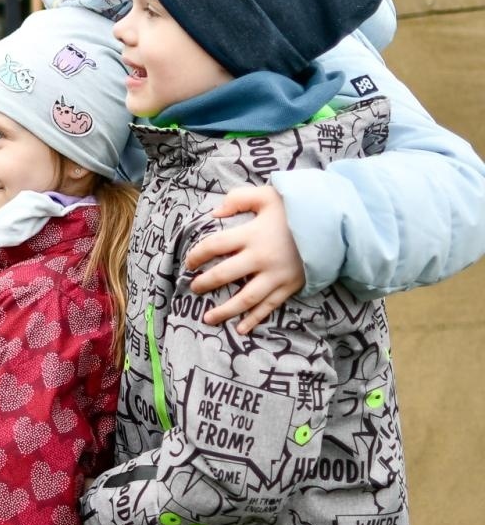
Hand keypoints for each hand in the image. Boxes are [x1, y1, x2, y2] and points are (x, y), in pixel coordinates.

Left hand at [185, 185, 306, 333]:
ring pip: (246, 298)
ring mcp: (276, 275)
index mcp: (252, 234)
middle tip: (193, 288)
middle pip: (225, 274)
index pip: (214, 246)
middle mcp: (261, 258)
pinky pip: (269, 306)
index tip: (189, 262)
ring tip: (208, 318)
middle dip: (206, 283)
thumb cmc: (297, 208)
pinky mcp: (290, 286)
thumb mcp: (267, 195)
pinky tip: (241, 329)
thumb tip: (215, 213)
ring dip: (225, 310)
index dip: (197, 255)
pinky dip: (255, 319)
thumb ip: (238, 199)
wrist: (336, 224)